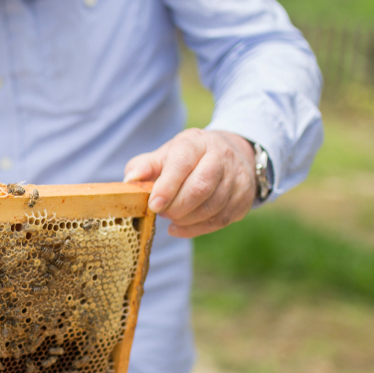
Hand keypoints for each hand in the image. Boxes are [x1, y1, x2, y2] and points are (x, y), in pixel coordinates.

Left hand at [123, 128, 256, 237]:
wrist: (230, 154)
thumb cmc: (189, 157)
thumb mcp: (166, 154)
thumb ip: (145, 166)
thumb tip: (129, 181)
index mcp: (196, 143)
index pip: (183, 163)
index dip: (167, 187)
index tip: (154, 205)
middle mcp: (221, 157)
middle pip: (200, 188)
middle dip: (176, 207)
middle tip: (162, 212)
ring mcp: (237, 178)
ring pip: (211, 208)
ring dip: (185, 219)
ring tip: (171, 217)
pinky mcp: (244, 198)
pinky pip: (219, 221)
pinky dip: (196, 229)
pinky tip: (180, 228)